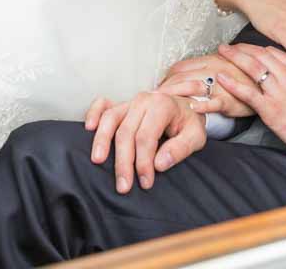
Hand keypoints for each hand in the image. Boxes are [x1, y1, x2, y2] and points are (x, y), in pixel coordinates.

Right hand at [83, 92, 206, 193]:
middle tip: (123, 186)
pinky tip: (89, 128)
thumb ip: (181, 149)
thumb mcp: (196, 136)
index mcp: (163, 105)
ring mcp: (130, 101)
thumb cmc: (189, 123)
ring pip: (110, 119)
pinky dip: (94, 114)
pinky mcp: (122, 105)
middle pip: (126, 132)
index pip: (146, 137)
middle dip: (123, 162)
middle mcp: (144, 100)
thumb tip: (159, 164)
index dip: (143, 162)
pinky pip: (103, 105)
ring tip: (97, 161)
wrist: (187, 107)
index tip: (145, 183)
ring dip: (102, 141)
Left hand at [157, 53, 256, 116]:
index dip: (166, 77)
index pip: (180, 67)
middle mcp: (212, 69)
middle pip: (180, 77)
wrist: (268, 83)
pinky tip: (192, 108)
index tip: (158, 88)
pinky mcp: (230, 100)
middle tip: (151, 99)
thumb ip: (208, 63)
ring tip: (161, 104)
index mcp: (210, 60)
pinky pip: (214, 102)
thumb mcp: (226, 62)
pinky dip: (202, 105)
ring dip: (175, 94)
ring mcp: (221, 84)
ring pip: (192, 86)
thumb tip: (187, 68)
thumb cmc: (246, 75)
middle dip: (164, 88)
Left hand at [214, 44, 285, 164]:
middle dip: (241, 48)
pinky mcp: (270, 110)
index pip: (274, 52)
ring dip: (234, 58)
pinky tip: (221, 77)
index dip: (256, 48)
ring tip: (221, 53)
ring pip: (252, 69)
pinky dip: (233, 84)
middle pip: (260, 56)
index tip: (246, 48)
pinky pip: (248, 93)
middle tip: (227, 47)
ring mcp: (278, 93)